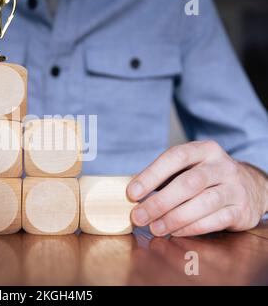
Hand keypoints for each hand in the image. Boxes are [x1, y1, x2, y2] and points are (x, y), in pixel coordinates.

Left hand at [127, 140, 267, 236]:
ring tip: (154, 228)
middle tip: (138, 216)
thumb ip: (164, 177)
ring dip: (174, 218)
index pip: (175, 157)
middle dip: (159, 202)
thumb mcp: (189, 167)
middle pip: (189, 183)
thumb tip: (132, 194)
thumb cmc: (206, 178)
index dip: (151, 175)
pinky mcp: (241, 210)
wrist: (250, 187)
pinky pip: (214, 220)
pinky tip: (175, 232)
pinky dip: (191, 228)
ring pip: (203, 203)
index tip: (132, 193)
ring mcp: (234, 187)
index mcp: (204, 150)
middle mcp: (222, 166)